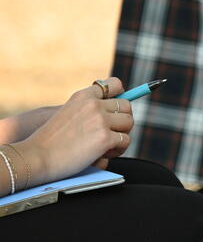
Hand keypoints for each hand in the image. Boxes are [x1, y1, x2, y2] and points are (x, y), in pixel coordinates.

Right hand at [15, 78, 133, 186]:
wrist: (35, 157)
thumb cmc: (49, 141)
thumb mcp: (67, 114)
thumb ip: (88, 110)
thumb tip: (115, 112)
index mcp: (83, 96)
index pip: (114, 84)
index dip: (121, 95)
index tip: (117, 108)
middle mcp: (93, 104)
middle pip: (127, 106)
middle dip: (122, 121)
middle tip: (112, 134)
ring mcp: (100, 120)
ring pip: (128, 124)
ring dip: (121, 136)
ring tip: (107, 147)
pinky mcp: (105, 138)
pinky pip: (125, 141)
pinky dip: (117, 150)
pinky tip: (103, 155)